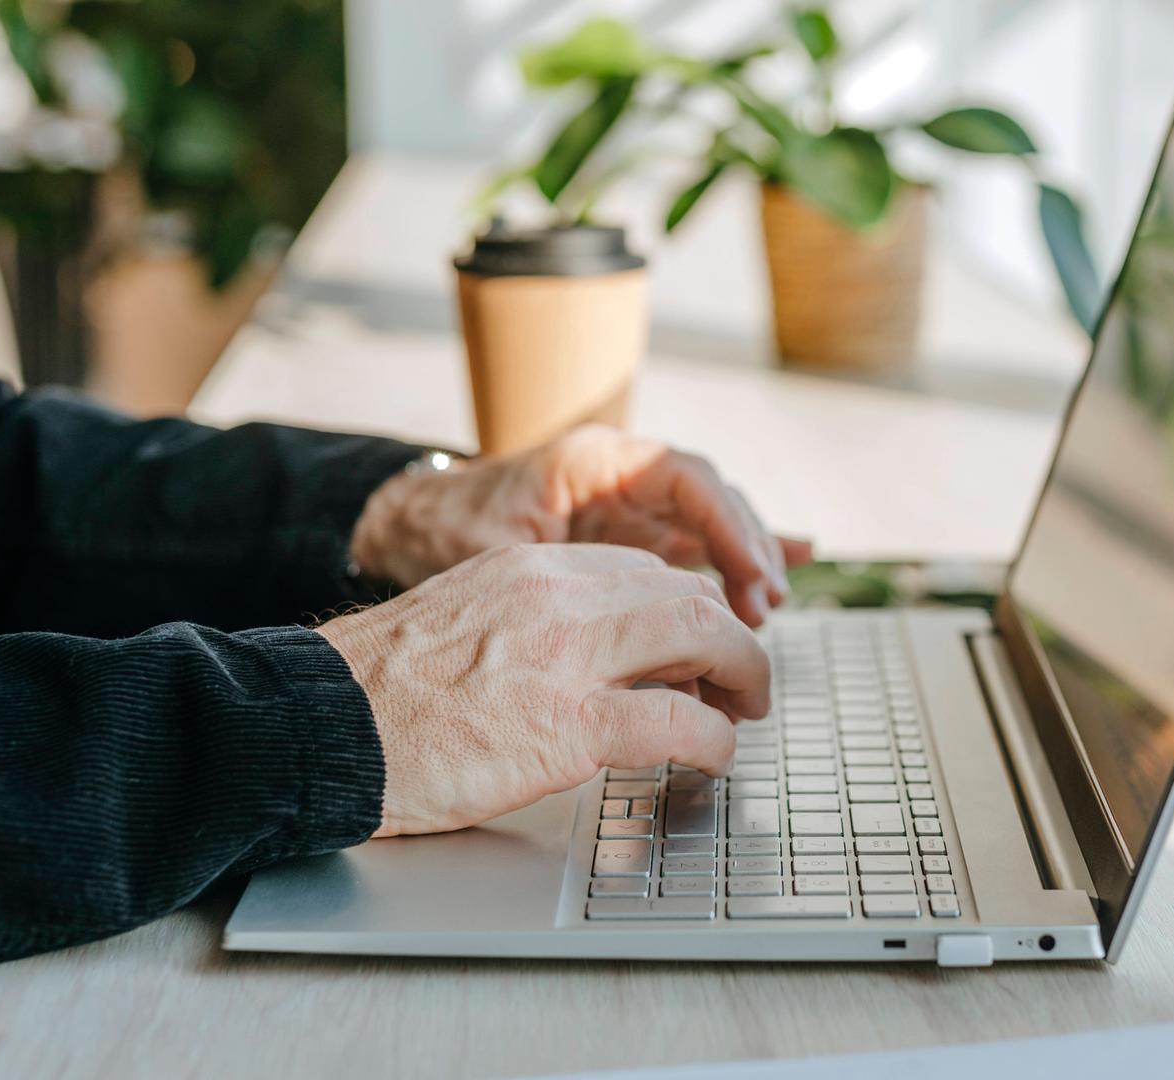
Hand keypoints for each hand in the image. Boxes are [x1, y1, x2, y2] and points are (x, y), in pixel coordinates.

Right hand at [316, 543, 769, 836]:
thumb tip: (589, 654)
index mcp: (531, 567)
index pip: (645, 571)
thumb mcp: (466, 620)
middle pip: (689, 595)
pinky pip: (680, 722)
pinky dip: (715, 739)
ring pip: (703, 638)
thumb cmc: (379, 692)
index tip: (700, 645)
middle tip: (744, 681)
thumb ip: (532, 621)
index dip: (689, 612)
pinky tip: (715, 756)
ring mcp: (570, 656)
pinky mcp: (571, 725)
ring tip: (743, 713)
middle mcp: (560, 595)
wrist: (321, 726)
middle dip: (732, 638)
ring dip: (741, 677)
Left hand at [348, 426, 811, 625]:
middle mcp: (617, 473)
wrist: (402, 533)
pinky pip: (685, 544)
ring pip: (704, 524)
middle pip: (708, 500)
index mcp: (592, 460)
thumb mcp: (503, 553)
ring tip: (766, 609)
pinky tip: (771, 579)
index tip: (754, 575)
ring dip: (739, 564)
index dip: (730, 526)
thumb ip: (572, 580)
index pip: (687, 479)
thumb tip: (634, 616)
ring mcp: (623, 504)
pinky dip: (725, 563)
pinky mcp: (622, 536)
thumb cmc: (443, 536)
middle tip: (764, 607)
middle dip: (745, 550)